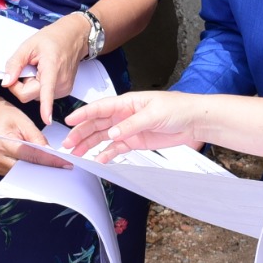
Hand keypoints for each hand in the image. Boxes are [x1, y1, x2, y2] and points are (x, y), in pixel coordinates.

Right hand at [0, 99, 69, 174]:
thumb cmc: (6, 116)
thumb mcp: (24, 122)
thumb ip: (38, 139)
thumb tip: (52, 154)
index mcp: (2, 142)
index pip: (30, 155)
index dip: (49, 161)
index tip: (65, 164)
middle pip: (25, 169)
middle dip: (44, 169)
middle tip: (63, 169)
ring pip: (22, 174)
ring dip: (37, 171)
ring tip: (54, 168)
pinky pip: (17, 174)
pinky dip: (29, 170)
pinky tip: (40, 167)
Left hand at [1, 14, 88, 124]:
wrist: (73, 37)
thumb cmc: (53, 39)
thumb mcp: (28, 46)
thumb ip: (14, 64)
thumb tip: (6, 82)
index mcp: (52, 68)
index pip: (46, 91)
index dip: (45, 106)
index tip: (46, 119)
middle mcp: (61, 82)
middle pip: (31, 95)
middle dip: (22, 84)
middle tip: (26, 68)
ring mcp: (64, 88)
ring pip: (36, 97)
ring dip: (31, 85)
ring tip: (39, 68)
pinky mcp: (64, 92)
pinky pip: (43, 95)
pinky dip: (39, 86)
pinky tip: (45, 73)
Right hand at [63, 91, 200, 159]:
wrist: (194, 121)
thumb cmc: (178, 108)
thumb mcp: (154, 113)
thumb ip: (131, 124)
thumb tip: (113, 133)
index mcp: (127, 102)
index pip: (100, 108)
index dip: (84, 114)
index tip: (70, 121)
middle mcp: (125, 115)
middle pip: (97, 124)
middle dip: (81, 133)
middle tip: (68, 143)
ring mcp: (129, 128)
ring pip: (103, 136)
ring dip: (89, 144)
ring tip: (77, 152)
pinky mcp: (136, 140)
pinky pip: (116, 148)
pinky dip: (106, 153)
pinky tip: (99, 159)